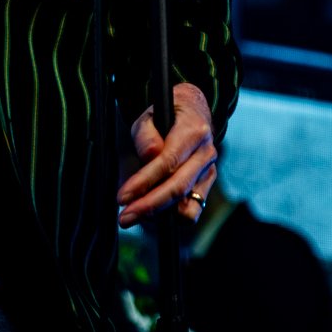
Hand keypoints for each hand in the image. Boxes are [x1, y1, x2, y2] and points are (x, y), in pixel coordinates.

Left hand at [117, 82, 216, 226]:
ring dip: (158, 215)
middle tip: (124, 218)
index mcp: (193, 131)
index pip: (168, 161)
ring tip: (135, 215)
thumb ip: (146, 134)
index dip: (145, 181)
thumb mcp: (149, 115)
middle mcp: (206, 153)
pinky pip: (192, 210)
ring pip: (187, 204)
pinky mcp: (207, 185)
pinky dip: (173, 216)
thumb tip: (150, 156)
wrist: (193, 113)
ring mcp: (209, 171)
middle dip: (149, 206)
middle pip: (178, 187)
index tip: (123, 196)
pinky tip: (154, 213)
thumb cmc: (165, 115)